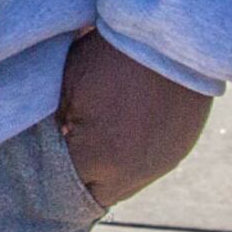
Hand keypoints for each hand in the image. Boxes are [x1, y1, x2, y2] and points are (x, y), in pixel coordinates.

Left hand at [56, 31, 209, 209]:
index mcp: (101, 161)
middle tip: (72, 149)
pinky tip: (128, 129)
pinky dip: (136, 155)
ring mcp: (163, 163)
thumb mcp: (70, 87)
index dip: (55, 174)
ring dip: (112, 168)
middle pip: (99, 192)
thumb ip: (60, 122)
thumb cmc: (112, 59)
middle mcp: (136, 173)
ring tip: (102, 138)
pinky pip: (151, 165)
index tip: (48, 158)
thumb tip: (62, 138)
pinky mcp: (182, 148)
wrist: (171, 40)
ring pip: (128, 182)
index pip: (68, 189)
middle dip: (83, 176)